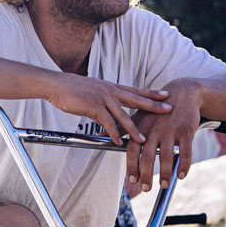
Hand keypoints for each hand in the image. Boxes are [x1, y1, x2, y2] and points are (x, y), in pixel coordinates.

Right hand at [45, 74, 171, 145]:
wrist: (56, 85)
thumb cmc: (71, 90)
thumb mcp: (92, 94)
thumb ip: (102, 104)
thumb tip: (106, 118)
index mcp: (111, 87)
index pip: (135, 90)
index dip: (151, 93)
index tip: (165, 95)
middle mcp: (110, 90)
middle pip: (136, 99)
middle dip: (154, 105)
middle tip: (169, 109)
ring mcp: (102, 98)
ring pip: (123, 115)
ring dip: (134, 128)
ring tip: (144, 139)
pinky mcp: (93, 106)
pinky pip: (106, 122)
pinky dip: (113, 133)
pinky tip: (119, 141)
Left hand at [125, 78, 201, 195]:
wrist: (182, 93)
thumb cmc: (155, 110)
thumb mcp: (137, 117)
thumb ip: (119, 129)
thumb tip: (99, 136)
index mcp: (140, 128)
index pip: (132, 150)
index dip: (132, 166)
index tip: (132, 181)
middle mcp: (154, 130)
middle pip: (148, 156)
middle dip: (146, 174)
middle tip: (146, 188)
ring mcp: (170, 130)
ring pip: (166, 156)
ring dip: (165, 173)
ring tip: (163, 185)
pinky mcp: (186, 130)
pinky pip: (185, 151)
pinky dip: (183, 165)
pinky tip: (182, 176)